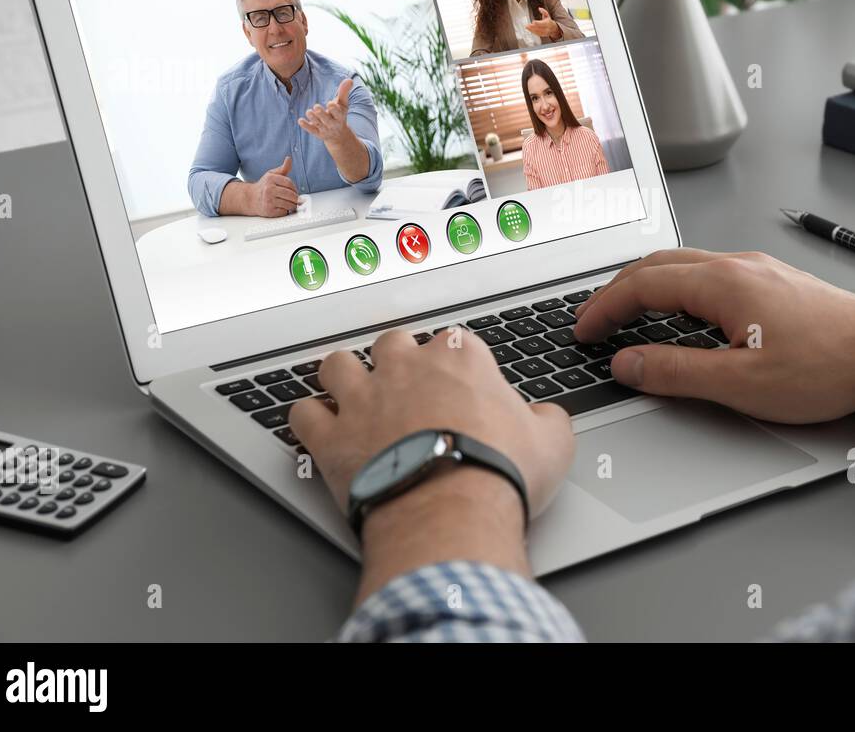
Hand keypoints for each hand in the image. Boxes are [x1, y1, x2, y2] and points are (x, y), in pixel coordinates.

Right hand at [250, 156, 298, 217]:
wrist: (250, 199)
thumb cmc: (264, 186)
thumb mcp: (272, 175)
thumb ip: (283, 168)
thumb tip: (289, 159)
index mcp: (270, 179)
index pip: (289, 183)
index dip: (294, 188)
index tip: (294, 191)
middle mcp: (269, 189)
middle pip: (291, 195)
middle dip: (295, 198)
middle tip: (295, 199)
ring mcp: (268, 201)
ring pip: (290, 204)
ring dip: (292, 205)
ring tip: (288, 202)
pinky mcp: (269, 211)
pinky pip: (284, 212)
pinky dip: (285, 211)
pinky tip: (281, 207)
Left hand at [289, 329, 574, 528]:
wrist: (451, 513)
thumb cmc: (497, 474)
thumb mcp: (551, 443)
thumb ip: (548, 420)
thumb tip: (548, 419)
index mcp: (459, 359)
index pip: (453, 340)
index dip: (455, 362)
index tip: (459, 382)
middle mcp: (406, 368)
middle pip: (392, 342)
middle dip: (396, 359)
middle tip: (406, 383)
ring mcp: (363, 399)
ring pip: (337, 365)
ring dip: (343, 376)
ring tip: (352, 392)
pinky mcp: (331, 437)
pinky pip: (303, 413)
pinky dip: (308, 419)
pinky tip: (318, 428)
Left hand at [298, 78, 353, 143]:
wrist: (339, 135)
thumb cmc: (340, 115)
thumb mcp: (343, 104)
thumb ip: (344, 92)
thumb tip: (349, 79)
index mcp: (340, 117)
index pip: (338, 113)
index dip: (334, 109)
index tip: (330, 103)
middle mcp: (333, 124)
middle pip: (327, 120)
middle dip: (322, 114)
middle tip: (316, 107)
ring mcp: (325, 129)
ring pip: (318, 124)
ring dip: (313, 118)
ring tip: (309, 112)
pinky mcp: (317, 133)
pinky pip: (311, 130)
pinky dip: (306, 126)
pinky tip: (300, 121)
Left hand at [525, 7, 562, 39]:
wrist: (553, 29)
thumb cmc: (548, 21)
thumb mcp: (547, 15)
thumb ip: (543, 11)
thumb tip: (539, 8)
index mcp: (548, 23)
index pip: (543, 23)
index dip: (538, 23)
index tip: (533, 22)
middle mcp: (546, 28)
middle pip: (539, 28)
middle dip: (533, 27)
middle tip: (527, 25)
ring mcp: (544, 32)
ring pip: (537, 31)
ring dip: (531, 29)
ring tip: (526, 27)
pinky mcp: (542, 35)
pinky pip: (537, 33)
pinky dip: (532, 31)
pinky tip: (528, 29)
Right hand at [573, 249, 854, 423]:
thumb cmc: (830, 366)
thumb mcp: (740, 383)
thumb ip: (675, 372)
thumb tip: (626, 364)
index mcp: (722, 282)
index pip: (642, 286)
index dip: (604, 308)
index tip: (582, 330)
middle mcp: (737, 265)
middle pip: (658, 265)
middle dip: (617, 291)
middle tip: (594, 320)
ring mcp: (758, 270)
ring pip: (685, 265)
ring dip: (647, 287)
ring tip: (627, 315)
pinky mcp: (774, 282)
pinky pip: (709, 274)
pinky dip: (677, 289)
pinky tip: (682, 314)